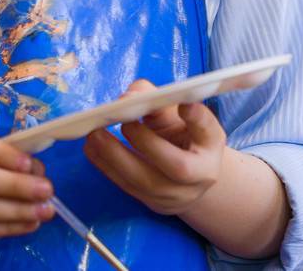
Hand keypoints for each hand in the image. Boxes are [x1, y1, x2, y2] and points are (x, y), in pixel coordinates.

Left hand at [83, 80, 226, 216]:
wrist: (189, 176)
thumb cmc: (181, 134)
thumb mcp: (177, 113)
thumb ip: (158, 100)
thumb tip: (129, 97)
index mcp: (211, 146)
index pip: (209, 131)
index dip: (198, 118)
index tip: (185, 104)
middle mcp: (200, 175)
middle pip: (178, 167)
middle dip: (147, 143)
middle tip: (123, 121)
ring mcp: (177, 195)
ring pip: (146, 183)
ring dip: (115, 157)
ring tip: (94, 134)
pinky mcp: (154, 204)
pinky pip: (128, 187)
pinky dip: (106, 166)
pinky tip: (91, 148)